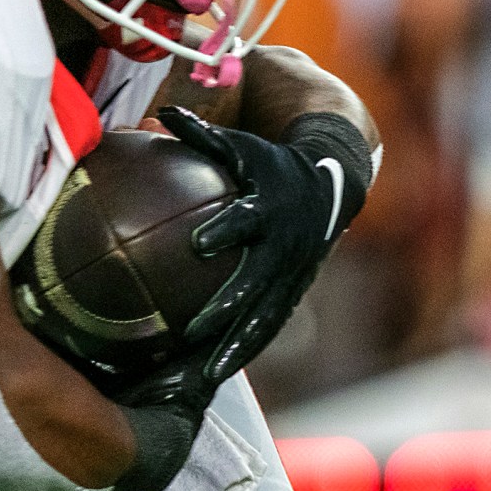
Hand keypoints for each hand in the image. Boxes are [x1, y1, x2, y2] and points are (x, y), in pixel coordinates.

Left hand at [157, 106, 372, 386]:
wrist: (332, 185)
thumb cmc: (271, 163)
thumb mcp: (241, 146)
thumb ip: (201, 135)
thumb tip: (158, 114)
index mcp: (270, 209)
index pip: (247, 220)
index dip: (226, 229)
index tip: (199, 243)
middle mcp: (284, 248)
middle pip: (256, 284)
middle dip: (228, 308)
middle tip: (192, 330)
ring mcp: (292, 277)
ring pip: (265, 319)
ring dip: (236, 348)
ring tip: (205, 376)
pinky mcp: (293, 295)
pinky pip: (267, 327)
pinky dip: (244, 350)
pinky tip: (213, 375)